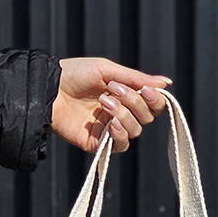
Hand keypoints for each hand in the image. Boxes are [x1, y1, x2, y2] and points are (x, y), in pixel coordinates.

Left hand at [51, 57, 169, 153]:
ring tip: (103, 102)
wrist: (50, 89)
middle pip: (146, 117)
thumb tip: (167, 83)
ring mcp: (110, 129)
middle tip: (114, 89)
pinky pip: (121, 145)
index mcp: (126, 95)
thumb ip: (137, 79)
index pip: (152, 104)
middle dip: (134, 102)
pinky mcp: (99, 143)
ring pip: (135, 130)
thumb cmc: (76, 74)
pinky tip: (110, 123)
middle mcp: (121, 113)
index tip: (146, 90)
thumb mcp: (108, 70)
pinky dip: (120, 134)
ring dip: (123, 114)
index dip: (155, 99)